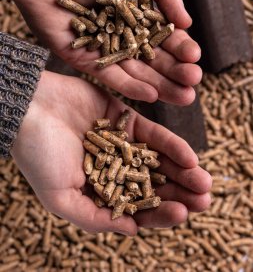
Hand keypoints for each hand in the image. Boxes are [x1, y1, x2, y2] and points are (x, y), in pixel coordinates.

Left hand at [5, 0, 201, 104]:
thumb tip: (188, 22)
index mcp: (139, 17)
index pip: (165, 37)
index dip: (181, 47)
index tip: (195, 57)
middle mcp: (125, 37)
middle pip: (155, 59)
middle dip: (176, 72)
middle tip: (194, 82)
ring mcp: (107, 51)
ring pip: (138, 72)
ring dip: (161, 85)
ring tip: (184, 97)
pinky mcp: (88, 61)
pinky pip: (112, 77)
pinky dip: (132, 87)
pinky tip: (152, 95)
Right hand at [12, 71, 211, 234]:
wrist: (30, 108)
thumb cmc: (38, 155)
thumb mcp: (59, 197)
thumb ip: (93, 216)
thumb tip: (131, 232)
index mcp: (100, 190)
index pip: (136, 208)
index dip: (159, 213)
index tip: (181, 214)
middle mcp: (114, 168)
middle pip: (153, 184)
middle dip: (179, 193)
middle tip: (204, 200)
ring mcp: (122, 144)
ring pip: (158, 161)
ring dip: (182, 171)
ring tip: (204, 182)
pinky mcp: (125, 119)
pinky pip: (153, 134)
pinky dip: (171, 145)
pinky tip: (189, 157)